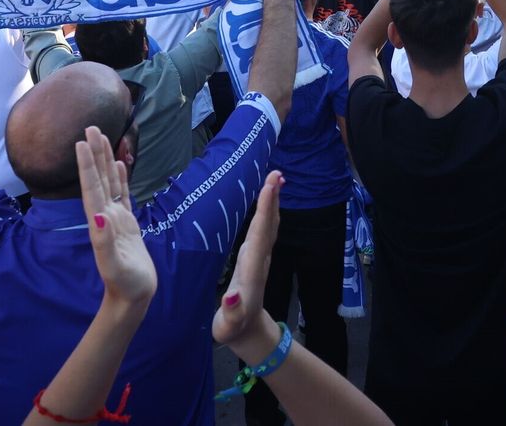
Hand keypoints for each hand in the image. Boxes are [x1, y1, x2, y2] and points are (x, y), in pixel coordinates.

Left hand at [76, 126, 155, 306]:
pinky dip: (121, 178)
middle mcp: (105, 216)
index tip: (80, 142)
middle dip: (94, 154)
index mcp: (100, 222)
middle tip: (90, 128)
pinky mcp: (128, 223)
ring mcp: (116, 218)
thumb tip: (100, 214)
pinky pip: (124, 195)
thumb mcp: (114, 264)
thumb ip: (106, 240)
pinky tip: (120, 164)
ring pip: (110, 183)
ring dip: (105, 161)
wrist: (133, 297)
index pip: (92, 187)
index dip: (86, 165)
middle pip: (98, 179)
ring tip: (102, 138)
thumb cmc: (125, 283)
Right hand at [212, 170, 283, 355]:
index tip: (270, 187)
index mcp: (252, 270)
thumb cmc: (233, 328)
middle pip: (268, 224)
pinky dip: (265, 212)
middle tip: (277, 173)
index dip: (264, 210)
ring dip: (271, 202)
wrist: (247, 332)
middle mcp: (259, 259)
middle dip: (272, 199)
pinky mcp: (254, 257)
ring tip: (275, 179)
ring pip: (267, 225)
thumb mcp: (228, 326)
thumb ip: (230, 312)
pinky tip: (266, 200)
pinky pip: (262, 229)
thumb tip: (231, 296)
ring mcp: (258, 257)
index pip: (259, 234)